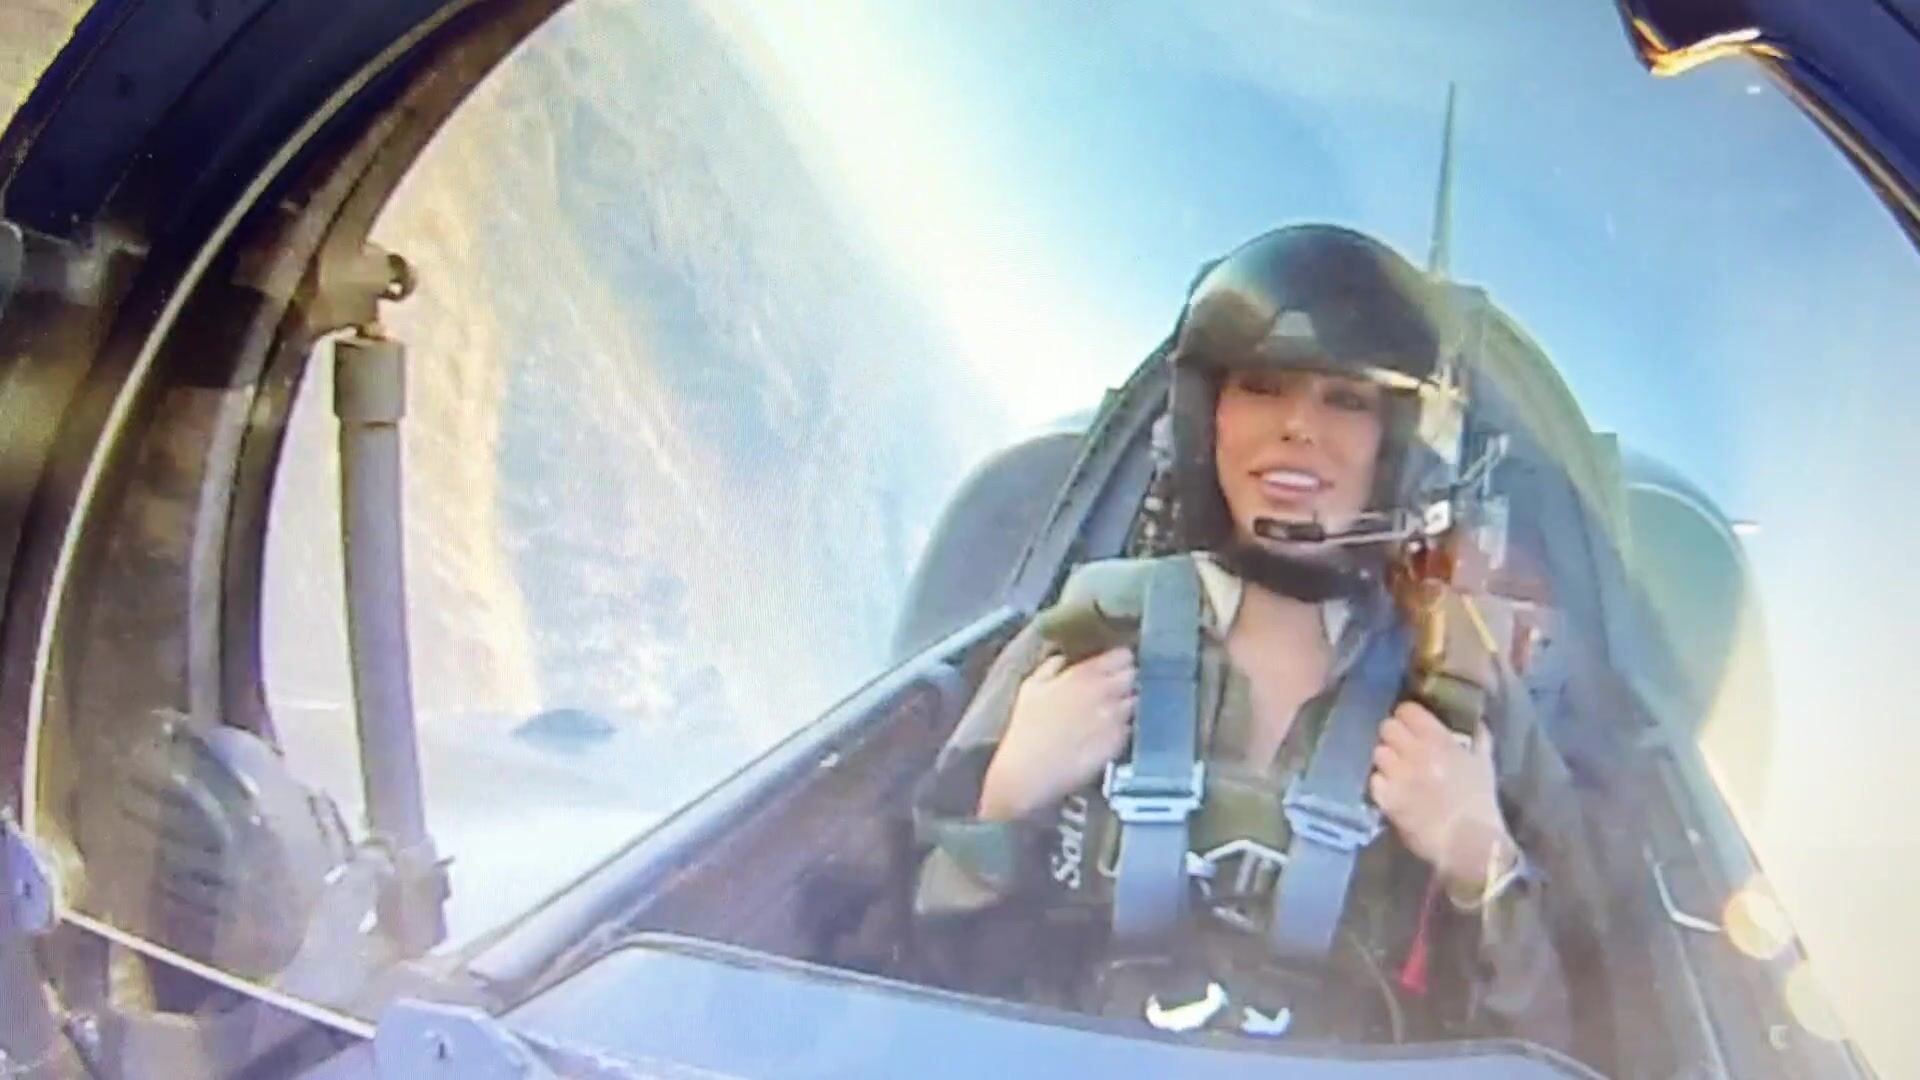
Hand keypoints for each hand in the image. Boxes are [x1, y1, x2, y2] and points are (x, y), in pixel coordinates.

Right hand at [977, 647, 1134, 820]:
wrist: (1030, 771)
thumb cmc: (1026, 728)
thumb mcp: (1031, 687)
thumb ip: (1051, 666)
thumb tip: (1065, 657)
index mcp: (1084, 674)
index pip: (1122, 656)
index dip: (1120, 659)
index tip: (1114, 664)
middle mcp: (1106, 692)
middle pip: (1134, 676)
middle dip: (1127, 679)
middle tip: (1115, 687)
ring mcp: (1116, 718)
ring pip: (1135, 702)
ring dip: (1127, 704)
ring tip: (1112, 712)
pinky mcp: (1120, 741)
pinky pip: (1131, 727)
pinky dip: (1124, 727)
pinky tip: (1108, 733)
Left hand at [1368, 702, 1516, 893]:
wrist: (1470, 843)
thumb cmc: (1480, 802)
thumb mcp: (1484, 763)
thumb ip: (1479, 737)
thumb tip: (1475, 720)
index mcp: (1439, 740)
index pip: (1407, 710)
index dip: (1408, 716)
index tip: (1412, 725)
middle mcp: (1414, 753)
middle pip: (1387, 727)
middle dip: (1393, 736)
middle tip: (1401, 747)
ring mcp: (1397, 776)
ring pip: (1377, 752)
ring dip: (1386, 759)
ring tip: (1395, 769)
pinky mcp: (1386, 799)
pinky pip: (1373, 779)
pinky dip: (1380, 783)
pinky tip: (1391, 789)